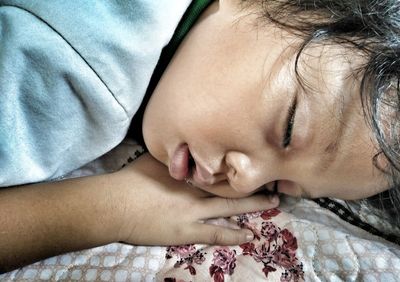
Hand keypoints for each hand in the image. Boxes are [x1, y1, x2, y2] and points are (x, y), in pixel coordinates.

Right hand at [113, 153, 278, 245]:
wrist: (114, 204)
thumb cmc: (130, 180)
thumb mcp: (153, 159)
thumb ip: (173, 156)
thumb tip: (186, 148)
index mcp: (187, 170)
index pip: (219, 166)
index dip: (240, 165)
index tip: (257, 160)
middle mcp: (195, 188)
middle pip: (231, 184)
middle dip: (254, 182)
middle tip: (276, 179)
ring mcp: (193, 210)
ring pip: (229, 206)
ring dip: (253, 204)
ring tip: (273, 202)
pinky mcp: (186, 231)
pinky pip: (215, 232)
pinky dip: (233, 234)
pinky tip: (250, 235)